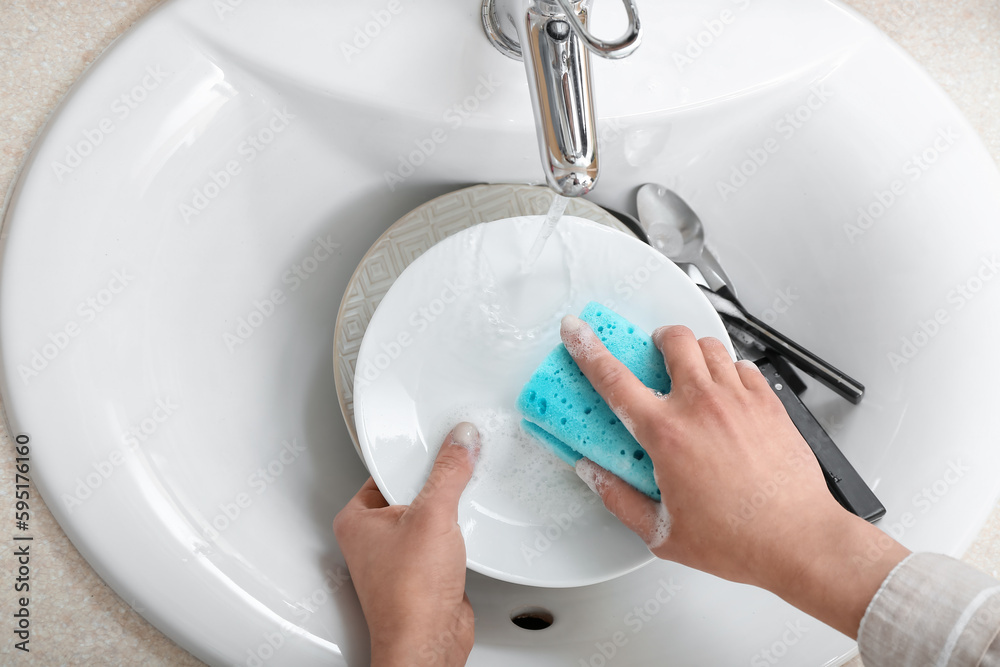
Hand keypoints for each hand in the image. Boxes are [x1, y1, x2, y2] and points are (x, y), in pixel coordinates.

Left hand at [333, 423, 479, 665]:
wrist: (429, 642)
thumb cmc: (408, 595)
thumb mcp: (432, 515)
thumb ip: (448, 473)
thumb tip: (458, 442)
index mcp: (356, 519)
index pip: (387, 470)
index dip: (415, 456)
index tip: (438, 443)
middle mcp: (373, 537)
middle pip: (411, 490)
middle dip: (436, 484)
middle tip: (455, 472)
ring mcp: (398, 555)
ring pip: (429, 515)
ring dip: (449, 510)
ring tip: (461, 506)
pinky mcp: (424, 570)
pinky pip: (443, 537)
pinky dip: (458, 532)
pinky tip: (469, 532)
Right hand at [561, 316, 909, 637]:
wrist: (798, 539)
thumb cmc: (738, 539)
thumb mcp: (661, 532)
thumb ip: (618, 499)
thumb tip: (594, 475)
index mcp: (667, 434)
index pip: (613, 377)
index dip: (588, 349)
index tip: (577, 332)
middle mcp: (702, 406)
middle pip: (673, 340)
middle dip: (658, 339)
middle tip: (655, 353)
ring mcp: (739, 399)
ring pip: (710, 346)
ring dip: (694, 353)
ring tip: (693, 374)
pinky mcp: (769, 403)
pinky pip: (743, 366)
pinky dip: (729, 371)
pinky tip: (728, 393)